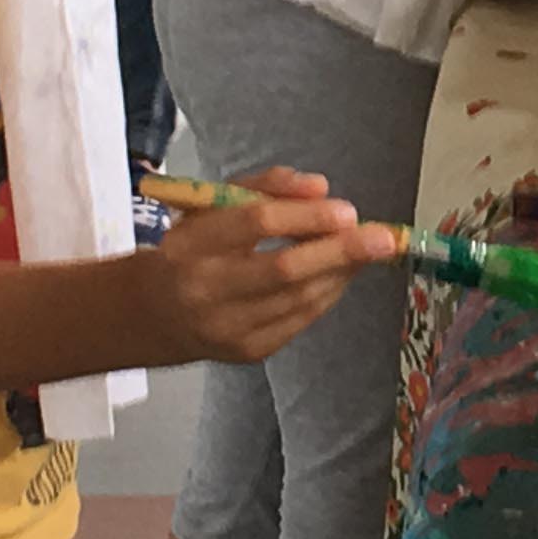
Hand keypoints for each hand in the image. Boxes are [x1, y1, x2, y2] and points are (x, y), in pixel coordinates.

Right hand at [148, 173, 402, 361]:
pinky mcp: (249, 352)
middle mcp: (206, 291)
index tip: (346, 210)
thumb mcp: (211, 204)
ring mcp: (228, 328)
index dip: (306, 216)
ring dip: (342, 272)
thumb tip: (319, 187)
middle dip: (340, 252)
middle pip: (284, 270)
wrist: (155, 314)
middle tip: (382, 238)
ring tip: (368, 250)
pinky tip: (342, 273)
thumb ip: (265, 186)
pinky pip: (301, 320)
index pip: (254, 224)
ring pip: (300, 299)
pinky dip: (328, 293)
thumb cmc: (191, 248)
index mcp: (191, 244)